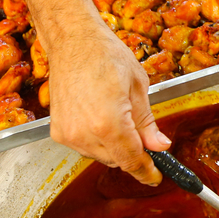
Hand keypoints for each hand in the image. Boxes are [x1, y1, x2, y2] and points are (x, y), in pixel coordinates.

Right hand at [45, 19, 171, 184]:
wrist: (73, 41)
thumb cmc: (105, 55)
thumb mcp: (138, 87)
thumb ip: (147, 123)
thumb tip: (160, 145)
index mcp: (109, 123)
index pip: (132, 160)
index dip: (147, 171)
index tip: (155, 175)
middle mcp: (85, 134)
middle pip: (117, 161)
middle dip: (132, 152)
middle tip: (142, 131)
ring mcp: (69, 135)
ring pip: (101, 156)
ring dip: (114, 145)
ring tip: (116, 113)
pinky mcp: (58, 132)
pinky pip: (85, 147)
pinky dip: (96, 139)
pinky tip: (99, 115)